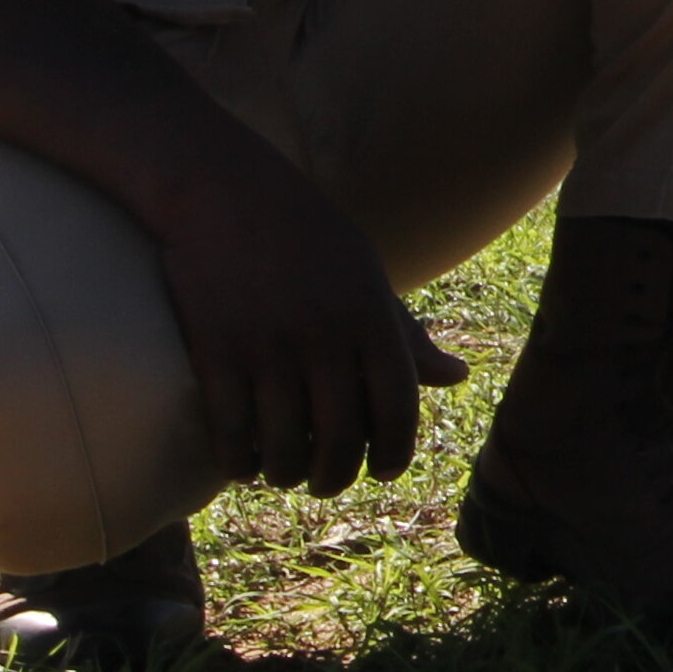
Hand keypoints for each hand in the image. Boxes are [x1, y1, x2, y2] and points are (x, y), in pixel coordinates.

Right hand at [151, 166, 467, 495]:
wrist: (226, 190)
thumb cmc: (306, 236)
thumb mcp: (366, 276)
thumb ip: (405, 335)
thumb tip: (457, 377)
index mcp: (371, 318)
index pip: (397, 410)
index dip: (394, 453)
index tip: (382, 470)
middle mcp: (326, 337)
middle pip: (341, 441)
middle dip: (335, 477)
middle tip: (326, 481)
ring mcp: (268, 347)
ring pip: (285, 448)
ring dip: (286, 474)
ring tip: (284, 472)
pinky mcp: (215, 351)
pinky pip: (230, 433)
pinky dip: (238, 463)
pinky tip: (243, 464)